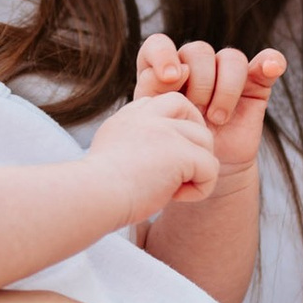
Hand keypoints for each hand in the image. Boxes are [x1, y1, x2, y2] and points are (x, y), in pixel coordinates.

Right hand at [90, 90, 219, 218]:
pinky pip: (211, 168)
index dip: (173, 129)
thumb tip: (162, 156)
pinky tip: (176, 197)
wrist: (91, 198)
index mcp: (129, 116)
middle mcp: (147, 116)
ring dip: (197, 168)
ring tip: (173, 188)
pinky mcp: (181, 152)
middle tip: (180, 168)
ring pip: (206, 141)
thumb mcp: (112, 155)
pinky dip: (200, 189)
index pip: (164, 104)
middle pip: (189, 110)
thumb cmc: (98, 190)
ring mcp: (165, 130)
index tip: (160, 159)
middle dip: (193, 138)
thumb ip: (134, 142)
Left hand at [138, 35, 286, 174]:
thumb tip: (177, 70)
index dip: (164, 55)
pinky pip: (267, 61)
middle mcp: (195, 67)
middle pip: (198, 51)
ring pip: (231, 57)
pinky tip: (271, 69)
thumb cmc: (175, 147)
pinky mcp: (255, 84)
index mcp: (164, 72)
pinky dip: (271, 61)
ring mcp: (226, 74)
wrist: (205, 173)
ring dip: (226, 89)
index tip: (170, 78)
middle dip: (199, 83)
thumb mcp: (157, 121)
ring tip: (219, 119)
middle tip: (197, 112)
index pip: (159, 45)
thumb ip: (154, 91)